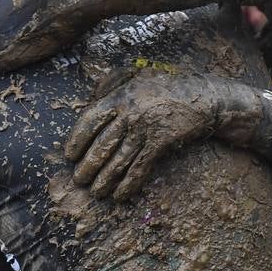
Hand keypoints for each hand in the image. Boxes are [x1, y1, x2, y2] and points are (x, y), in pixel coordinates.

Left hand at [65, 72, 256, 201]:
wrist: (201, 97)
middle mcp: (130, 113)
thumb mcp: (137, 75)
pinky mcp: (160, 143)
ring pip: (119, 160)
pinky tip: (120, 195)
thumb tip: (91, 98)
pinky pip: (140, 168)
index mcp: (120, 96)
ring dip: (105, 180)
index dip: (77, 139)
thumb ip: (112, 82)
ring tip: (96, 192)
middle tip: (79, 180)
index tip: (70, 155)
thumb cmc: (166, 87)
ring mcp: (145, 129)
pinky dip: (128, 184)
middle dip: (88, 166)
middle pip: (102, 144)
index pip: (90, 120)